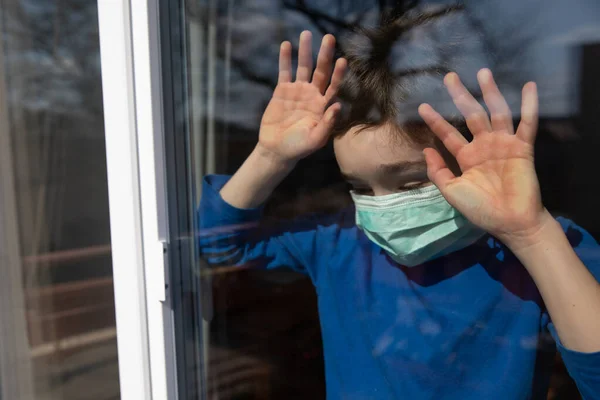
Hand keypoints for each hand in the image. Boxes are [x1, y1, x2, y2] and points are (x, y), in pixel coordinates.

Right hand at [258, 31, 345, 163]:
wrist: (277, 149)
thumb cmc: (299, 147)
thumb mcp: (315, 139)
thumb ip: (327, 124)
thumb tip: (338, 105)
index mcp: (323, 106)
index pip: (334, 86)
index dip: (338, 74)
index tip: (342, 61)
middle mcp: (313, 95)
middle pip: (320, 71)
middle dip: (325, 55)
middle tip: (329, 38)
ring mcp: (297, 91)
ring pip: (303, 67)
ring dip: (305, 51)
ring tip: (306, 34)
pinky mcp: (282, 90)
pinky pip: (284, 71)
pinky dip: (285, 59)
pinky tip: (287, 45)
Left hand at [418, 69, 550, 245]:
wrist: (509, 222)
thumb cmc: (480, 209)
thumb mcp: (451, 191)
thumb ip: (438, 171)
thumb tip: (426, 150)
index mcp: (467, 157)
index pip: (448, 134)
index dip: (436, 121)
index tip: (423, 106)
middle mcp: (484, 146)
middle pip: (471, 115)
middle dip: (461, 96)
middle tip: (449, 77)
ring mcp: (504, 145)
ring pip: (496, 113)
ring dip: (490, 92)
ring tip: (483, 72)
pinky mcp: (522, 148)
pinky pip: (527, 124)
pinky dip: (529, 105)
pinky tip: (529, 87)